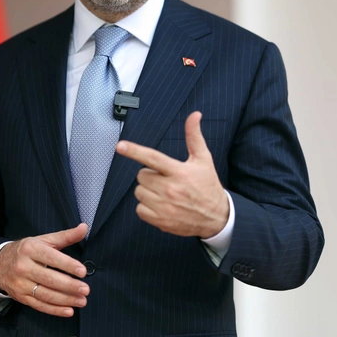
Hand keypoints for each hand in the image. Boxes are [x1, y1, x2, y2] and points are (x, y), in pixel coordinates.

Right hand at [0, 223, 89, 316]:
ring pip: (45, 294)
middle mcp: (23, 266)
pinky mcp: (20, 297)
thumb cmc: (26, 250)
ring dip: (66, 300)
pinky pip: (39, 305)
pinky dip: (55, 310)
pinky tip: (69, 311)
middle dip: (69, 286)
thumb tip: (84, 228)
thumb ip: (65, 236)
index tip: (83, 271)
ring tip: (82, 301)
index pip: (51, 257)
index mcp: (30, 249)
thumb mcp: (43, 240)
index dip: (68, 265)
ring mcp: (21, 283)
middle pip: (49, 278)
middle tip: (85, 289)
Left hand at [115, 111, 228, 237]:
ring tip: (165, 192)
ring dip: (147, 190)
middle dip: (150, 175)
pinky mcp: (160, 221)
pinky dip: (147, 207)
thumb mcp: (203, 159)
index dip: (134, 151)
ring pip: (139, 192)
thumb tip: (195, 115)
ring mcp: (165, 207)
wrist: (216, 218)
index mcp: (179, 172)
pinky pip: (139, 209)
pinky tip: (161, 205)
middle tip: (166, 179)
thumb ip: (194, 136)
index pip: (153, 158)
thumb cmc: (208, 185)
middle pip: (142, 176)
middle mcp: (171, 189)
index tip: (120, 146)